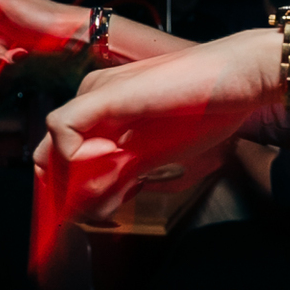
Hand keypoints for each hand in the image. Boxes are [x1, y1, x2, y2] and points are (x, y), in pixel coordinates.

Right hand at [0, 0, 85, 71]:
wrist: (78, 33)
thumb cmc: (48, 15)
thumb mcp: (12, 1)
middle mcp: (2, 20)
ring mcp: (12, 35)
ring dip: (0, 59)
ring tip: (16, 58)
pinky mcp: (22, 48)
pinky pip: (6, 58)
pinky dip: (10, 62)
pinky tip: (21, 59)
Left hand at [35, 30, 278, 223]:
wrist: (240, 77)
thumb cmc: (211, 110)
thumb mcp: (161, 156)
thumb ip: (128, 178)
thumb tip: (102, 208)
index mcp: (105, 111)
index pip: (63, 156)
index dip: (72, 190)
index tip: (96, 211)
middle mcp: (93, 100)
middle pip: (49, 155)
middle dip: (68, 193)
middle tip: (101, 211)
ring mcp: (96, 95)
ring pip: (52, 147)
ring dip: (75, 184)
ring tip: (109, 198)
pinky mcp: (105, 95)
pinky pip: (62, 129)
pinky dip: (74, 158)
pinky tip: (109, 166)